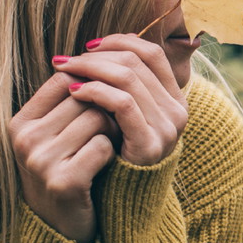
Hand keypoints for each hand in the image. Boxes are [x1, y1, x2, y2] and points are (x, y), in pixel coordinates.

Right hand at [8, 72, 117, 242]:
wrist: (61, 229)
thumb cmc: (67, 171)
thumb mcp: (56, 135)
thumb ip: (68, 102)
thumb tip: (99, 56)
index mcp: (19, 122)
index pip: (63, 78)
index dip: (91, 85)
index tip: (104, 101)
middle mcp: (25, 139)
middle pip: (83, 96)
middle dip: (106, 107)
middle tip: (114, 126)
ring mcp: (41, 160)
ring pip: (97, 118)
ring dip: (113, 129)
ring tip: (111, 144)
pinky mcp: (63, 181)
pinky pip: (103, 146)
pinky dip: (113, 153)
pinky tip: (107, 165)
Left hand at [53, 34, 188, 166]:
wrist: (121, 200)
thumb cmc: (115, 153)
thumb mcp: (121, 114)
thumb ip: (119, 85)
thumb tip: (96, 47)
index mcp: (175, 99)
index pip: (151, 53)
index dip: (119, 42)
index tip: (88, 46)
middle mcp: (177, 111)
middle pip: (137, 62)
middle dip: (97, 56)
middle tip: (66, 59)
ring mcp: (167, 128)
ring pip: (128, 78)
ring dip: (91, 70)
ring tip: (65, 72)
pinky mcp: (149, 143)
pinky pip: (123, 104)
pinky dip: (96, 91)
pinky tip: (74, 92)